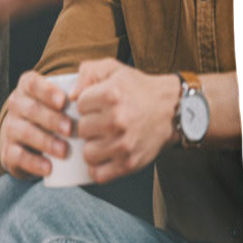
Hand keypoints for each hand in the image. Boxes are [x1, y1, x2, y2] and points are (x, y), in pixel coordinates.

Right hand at [0, 71, 75, 178]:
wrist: (29, 139)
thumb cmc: (55, 113)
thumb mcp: (61, 97)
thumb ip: (77, 86)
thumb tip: (90, 88)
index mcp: (27, 88)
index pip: (32, 84)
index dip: (46, 92)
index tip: (63, 102)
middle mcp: (16, 105)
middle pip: (30, 109)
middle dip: (51, 119)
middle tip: (70, 129)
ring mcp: (10, 128)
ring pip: (23, 131)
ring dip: (44, 141)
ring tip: (63, 151)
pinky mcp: (9, 152)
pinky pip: (17, 156)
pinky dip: (33, 162)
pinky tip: (48, 168)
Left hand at [70, 58, 180, 182]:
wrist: (171, 110)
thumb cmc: (138, 89)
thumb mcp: (113, 69)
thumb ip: (87, 73)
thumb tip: (71, 96)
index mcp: (111, 95)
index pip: (79, 105)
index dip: (87, 104)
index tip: (98, 104)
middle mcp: (117, 120)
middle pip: (82, 129)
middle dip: (89, 125)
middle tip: (102, 122)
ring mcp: (123, 144)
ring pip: (88, 153)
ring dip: (93, 147)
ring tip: (104, 138)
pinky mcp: (129, 163)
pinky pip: (99, 174)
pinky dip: (98, 168)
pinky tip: (104, 156)